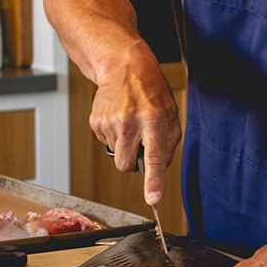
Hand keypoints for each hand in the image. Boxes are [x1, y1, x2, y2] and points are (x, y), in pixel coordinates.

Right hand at [91, 50, 180, 204]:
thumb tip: (159, 167)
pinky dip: (113, 136)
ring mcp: (110, 122)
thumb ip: (169, 141)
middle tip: (139, 140)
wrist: (123, 67)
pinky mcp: (96, 122)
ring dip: (123, 145)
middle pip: (126, 165)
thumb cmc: (150, 90)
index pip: (154, 157)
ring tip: (129, 122)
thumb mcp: (170, 112)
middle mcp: (130, 122)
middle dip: (132, 160)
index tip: (153, 199)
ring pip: (115, 155)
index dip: (154, 181)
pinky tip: (119, 118)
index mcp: (153, 120)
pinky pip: (105, 143)